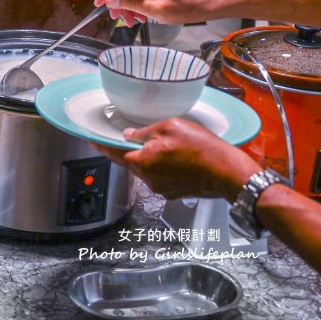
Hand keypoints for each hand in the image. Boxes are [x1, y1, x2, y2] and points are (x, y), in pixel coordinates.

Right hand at [93, 0, 212, 26]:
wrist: (205, 2)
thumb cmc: (185, 8)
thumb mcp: (156, 9)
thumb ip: (131, 3)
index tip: (98, 4)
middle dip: (117, 0)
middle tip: (117, 17)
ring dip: (127, 2)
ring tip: (131, 20)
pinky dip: (135, 0)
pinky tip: (139, 13)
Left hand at [93, 118, 260, 201]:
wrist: (227, 172)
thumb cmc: (201, 148)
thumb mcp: (170, 127)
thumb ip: (145, 132)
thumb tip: (129, 135)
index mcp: (142, 161)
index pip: (114, 153)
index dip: (102, 145)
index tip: (92, 141)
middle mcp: (148, 179)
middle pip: (130, 162)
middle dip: (128, 151)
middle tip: (128, 138)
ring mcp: (161, 188)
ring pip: (146, 170)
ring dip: (148, 159)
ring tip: (164, 146)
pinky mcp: (173, 192)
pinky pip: (160, 177)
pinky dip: (162, 168)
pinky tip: (175, 158)